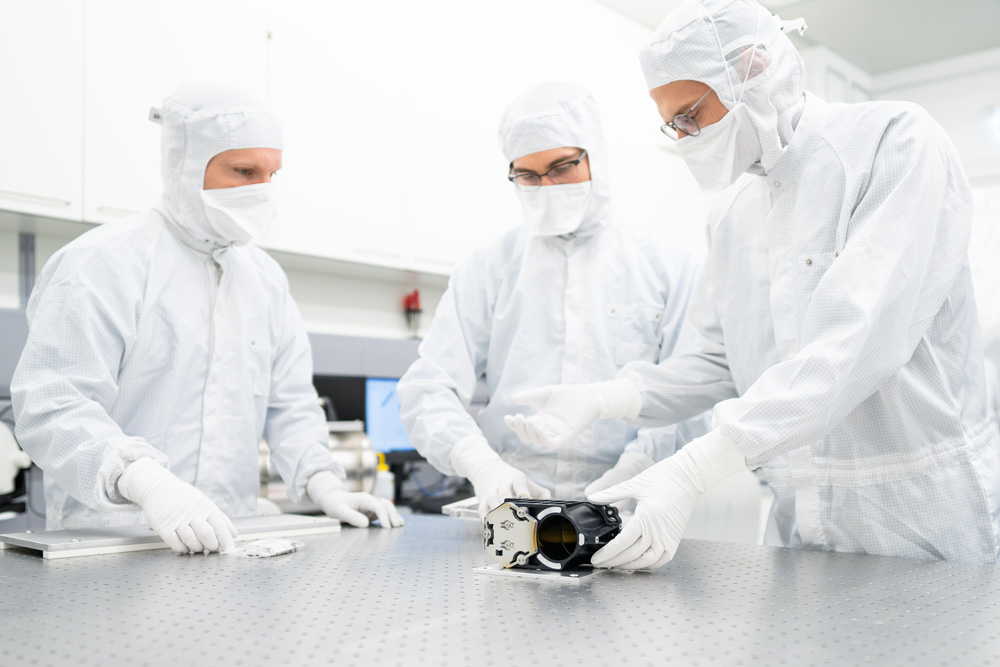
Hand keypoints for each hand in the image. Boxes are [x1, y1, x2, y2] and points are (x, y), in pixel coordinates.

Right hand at [118, 457, 237, 553]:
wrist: (158, 488)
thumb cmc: (184, 497)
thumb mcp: (204, 502)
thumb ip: (220, 518)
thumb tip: (234, 534)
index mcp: (205, 506)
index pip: (220, 525)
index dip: (226, 540)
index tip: (230, 549)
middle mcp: (192, 512)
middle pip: (206, 534)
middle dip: (212, 546)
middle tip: (212, 548)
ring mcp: (177, 520)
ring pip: (191, 541)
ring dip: (197, 548)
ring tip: (198, 547)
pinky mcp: (164, 527)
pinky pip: (175, 543)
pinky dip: (182, 549)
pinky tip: (185, 547)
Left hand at [307, 471, 403, 527]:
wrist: (333, 500)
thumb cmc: (335, 504)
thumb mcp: (339, 510)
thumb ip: (352, 516)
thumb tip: (366, 524)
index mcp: (364, 498)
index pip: (378, 506)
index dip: (384, 516)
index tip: (387, 527)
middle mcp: (370, 501)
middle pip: (386, 505)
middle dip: (392, 515)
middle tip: (396, 526)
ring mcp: (372, 506)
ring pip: (388, 508)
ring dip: (394, 516)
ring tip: (400, 525)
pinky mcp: (372, 512)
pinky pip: (384, 514)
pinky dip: (391, 518)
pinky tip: (398, 523)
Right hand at [449, 435, 550, 517]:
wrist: (487, 470)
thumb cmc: (511, 480)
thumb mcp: (527, 482)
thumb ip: (541, 493)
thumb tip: (552, 506)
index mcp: (516, 479)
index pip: (519, 484)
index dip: (523, 492)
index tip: (526, 500)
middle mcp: (503, 484)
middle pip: (504, 494)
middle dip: (509, 505)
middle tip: (516, 517)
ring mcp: (491, 492)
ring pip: (492, 501)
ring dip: (498, 512)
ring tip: (504, 524)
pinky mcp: (482, 500)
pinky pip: (483, 510)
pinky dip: (486, 518)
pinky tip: (491, 526)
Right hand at [504, 379, 640, 448]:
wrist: (588, 395)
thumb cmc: (569, 394)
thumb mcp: (545, 393)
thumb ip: (530, 396)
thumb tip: (512, 399)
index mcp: (540, 420)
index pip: (523, 427)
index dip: (514, 425)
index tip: (507, 417)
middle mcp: (546, 429)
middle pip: (528, 437)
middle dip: (521, 429)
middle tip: (520, 417)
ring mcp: (556, 433)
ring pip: (538, 442)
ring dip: (531, 434)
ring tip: (529, 420)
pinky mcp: (566, 437)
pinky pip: (552, 444)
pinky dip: (544, 439)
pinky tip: (539, 428)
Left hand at [587, 430, 745, 568]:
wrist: (689, 476)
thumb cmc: (663, 477)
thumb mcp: (634, 484)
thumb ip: (611, 493)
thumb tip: (592, 498)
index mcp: (646, 518)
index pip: (622, 543)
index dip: (607, 553)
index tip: (596, 558)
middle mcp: (658, 532)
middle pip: (632, 555)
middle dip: (614, 562)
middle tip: (601, 564)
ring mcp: (668, 538)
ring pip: (647, 561)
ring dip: (630, 566)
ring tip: (616, 565)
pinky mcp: (675, 539)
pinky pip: (661, 559)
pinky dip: (648, 565)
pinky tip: (637, 563)